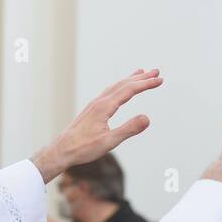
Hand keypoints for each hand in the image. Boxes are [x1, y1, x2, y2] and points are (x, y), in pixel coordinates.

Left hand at [31, 69, 162, 182]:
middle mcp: (99, 102)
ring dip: (130, 80)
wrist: (61, 150)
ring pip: (115, 87)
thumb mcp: (109, 142)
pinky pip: (109, 93)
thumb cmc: (83, 148)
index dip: (146, 84)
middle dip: (141, 78)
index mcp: (104, 107)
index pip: (129, 90)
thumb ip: (129, 129)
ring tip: (141, 73)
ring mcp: (94, 105)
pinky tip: (121, 90)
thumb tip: (147, 118)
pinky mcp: (91, 110)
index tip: (160, 80)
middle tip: (157, 71)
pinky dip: (120, 87)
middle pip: (123, 84)